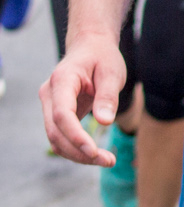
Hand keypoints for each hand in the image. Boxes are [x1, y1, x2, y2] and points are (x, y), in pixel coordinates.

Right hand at [40, 34, 124, 165]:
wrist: (90, 46)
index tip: (94, 151)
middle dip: (79, 151)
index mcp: (62, 80)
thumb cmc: (102, 57)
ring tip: (106, 160)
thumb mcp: (112, 71)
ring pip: (55, 137)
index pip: (62, 114)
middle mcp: (49, 94)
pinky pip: (60, 135)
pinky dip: (75, 147)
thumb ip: (107, 96)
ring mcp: (49, 104)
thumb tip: (104, 121)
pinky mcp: (55, 112)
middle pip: (55, 131)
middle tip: (108, 161)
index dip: (76, 136)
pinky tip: (95, 153)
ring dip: (77, 153)